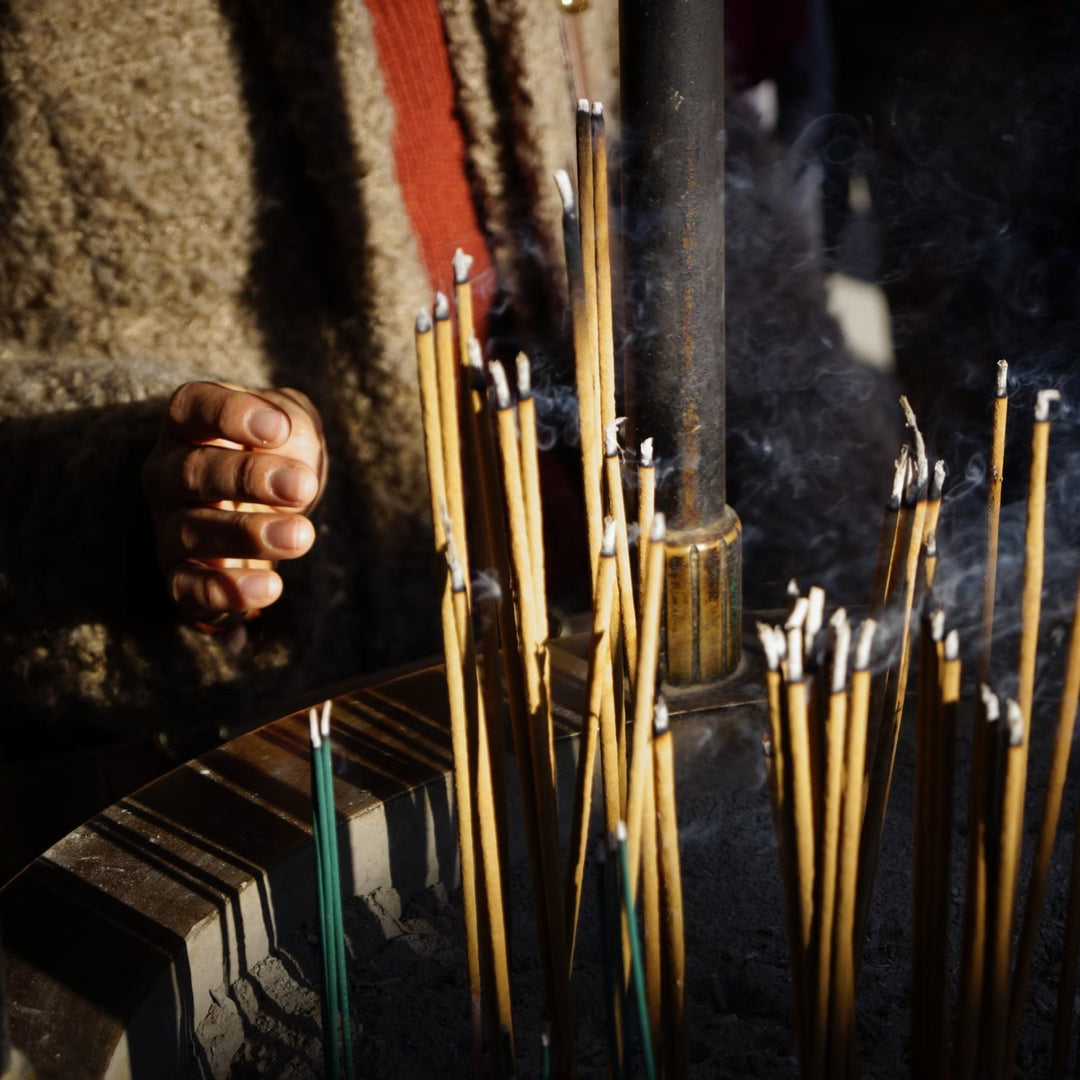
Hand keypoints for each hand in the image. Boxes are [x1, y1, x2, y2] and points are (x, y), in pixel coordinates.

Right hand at [143, 382, 327, 622]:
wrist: (271, 514)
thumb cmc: (278, 455)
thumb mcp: (290, 424)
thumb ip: (291, 419)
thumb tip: (284, 437)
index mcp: (189, 426)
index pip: (192, 407)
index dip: (229, 415)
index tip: (279, 429)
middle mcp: (168, 474)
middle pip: (193, 470)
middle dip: (248, 478)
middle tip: (302, 485)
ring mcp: (170, 527)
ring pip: (194, 530)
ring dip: (249, 535)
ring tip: (301, 535)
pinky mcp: (181, 578)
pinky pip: (190, 589)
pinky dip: (228, 591)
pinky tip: (271, 588)